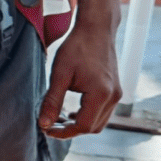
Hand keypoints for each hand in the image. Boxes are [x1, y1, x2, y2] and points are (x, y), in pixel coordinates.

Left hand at [39, 22, 122, 138]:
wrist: (96, 28)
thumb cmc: (77, 47)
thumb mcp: (59, 74)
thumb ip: (52, 101)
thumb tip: (43, 124)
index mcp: (101, 94)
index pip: (82, 125)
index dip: (63, 132)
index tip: (45, 129)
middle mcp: (113, 97)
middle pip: (92, 128)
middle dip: (70, 130)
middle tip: (49, 125)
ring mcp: (116, 94)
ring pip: (98, 122)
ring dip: (78, 124)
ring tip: (58, 118)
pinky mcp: (114, 90)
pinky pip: (102, 112)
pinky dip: (87, 116)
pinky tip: (70, 111)